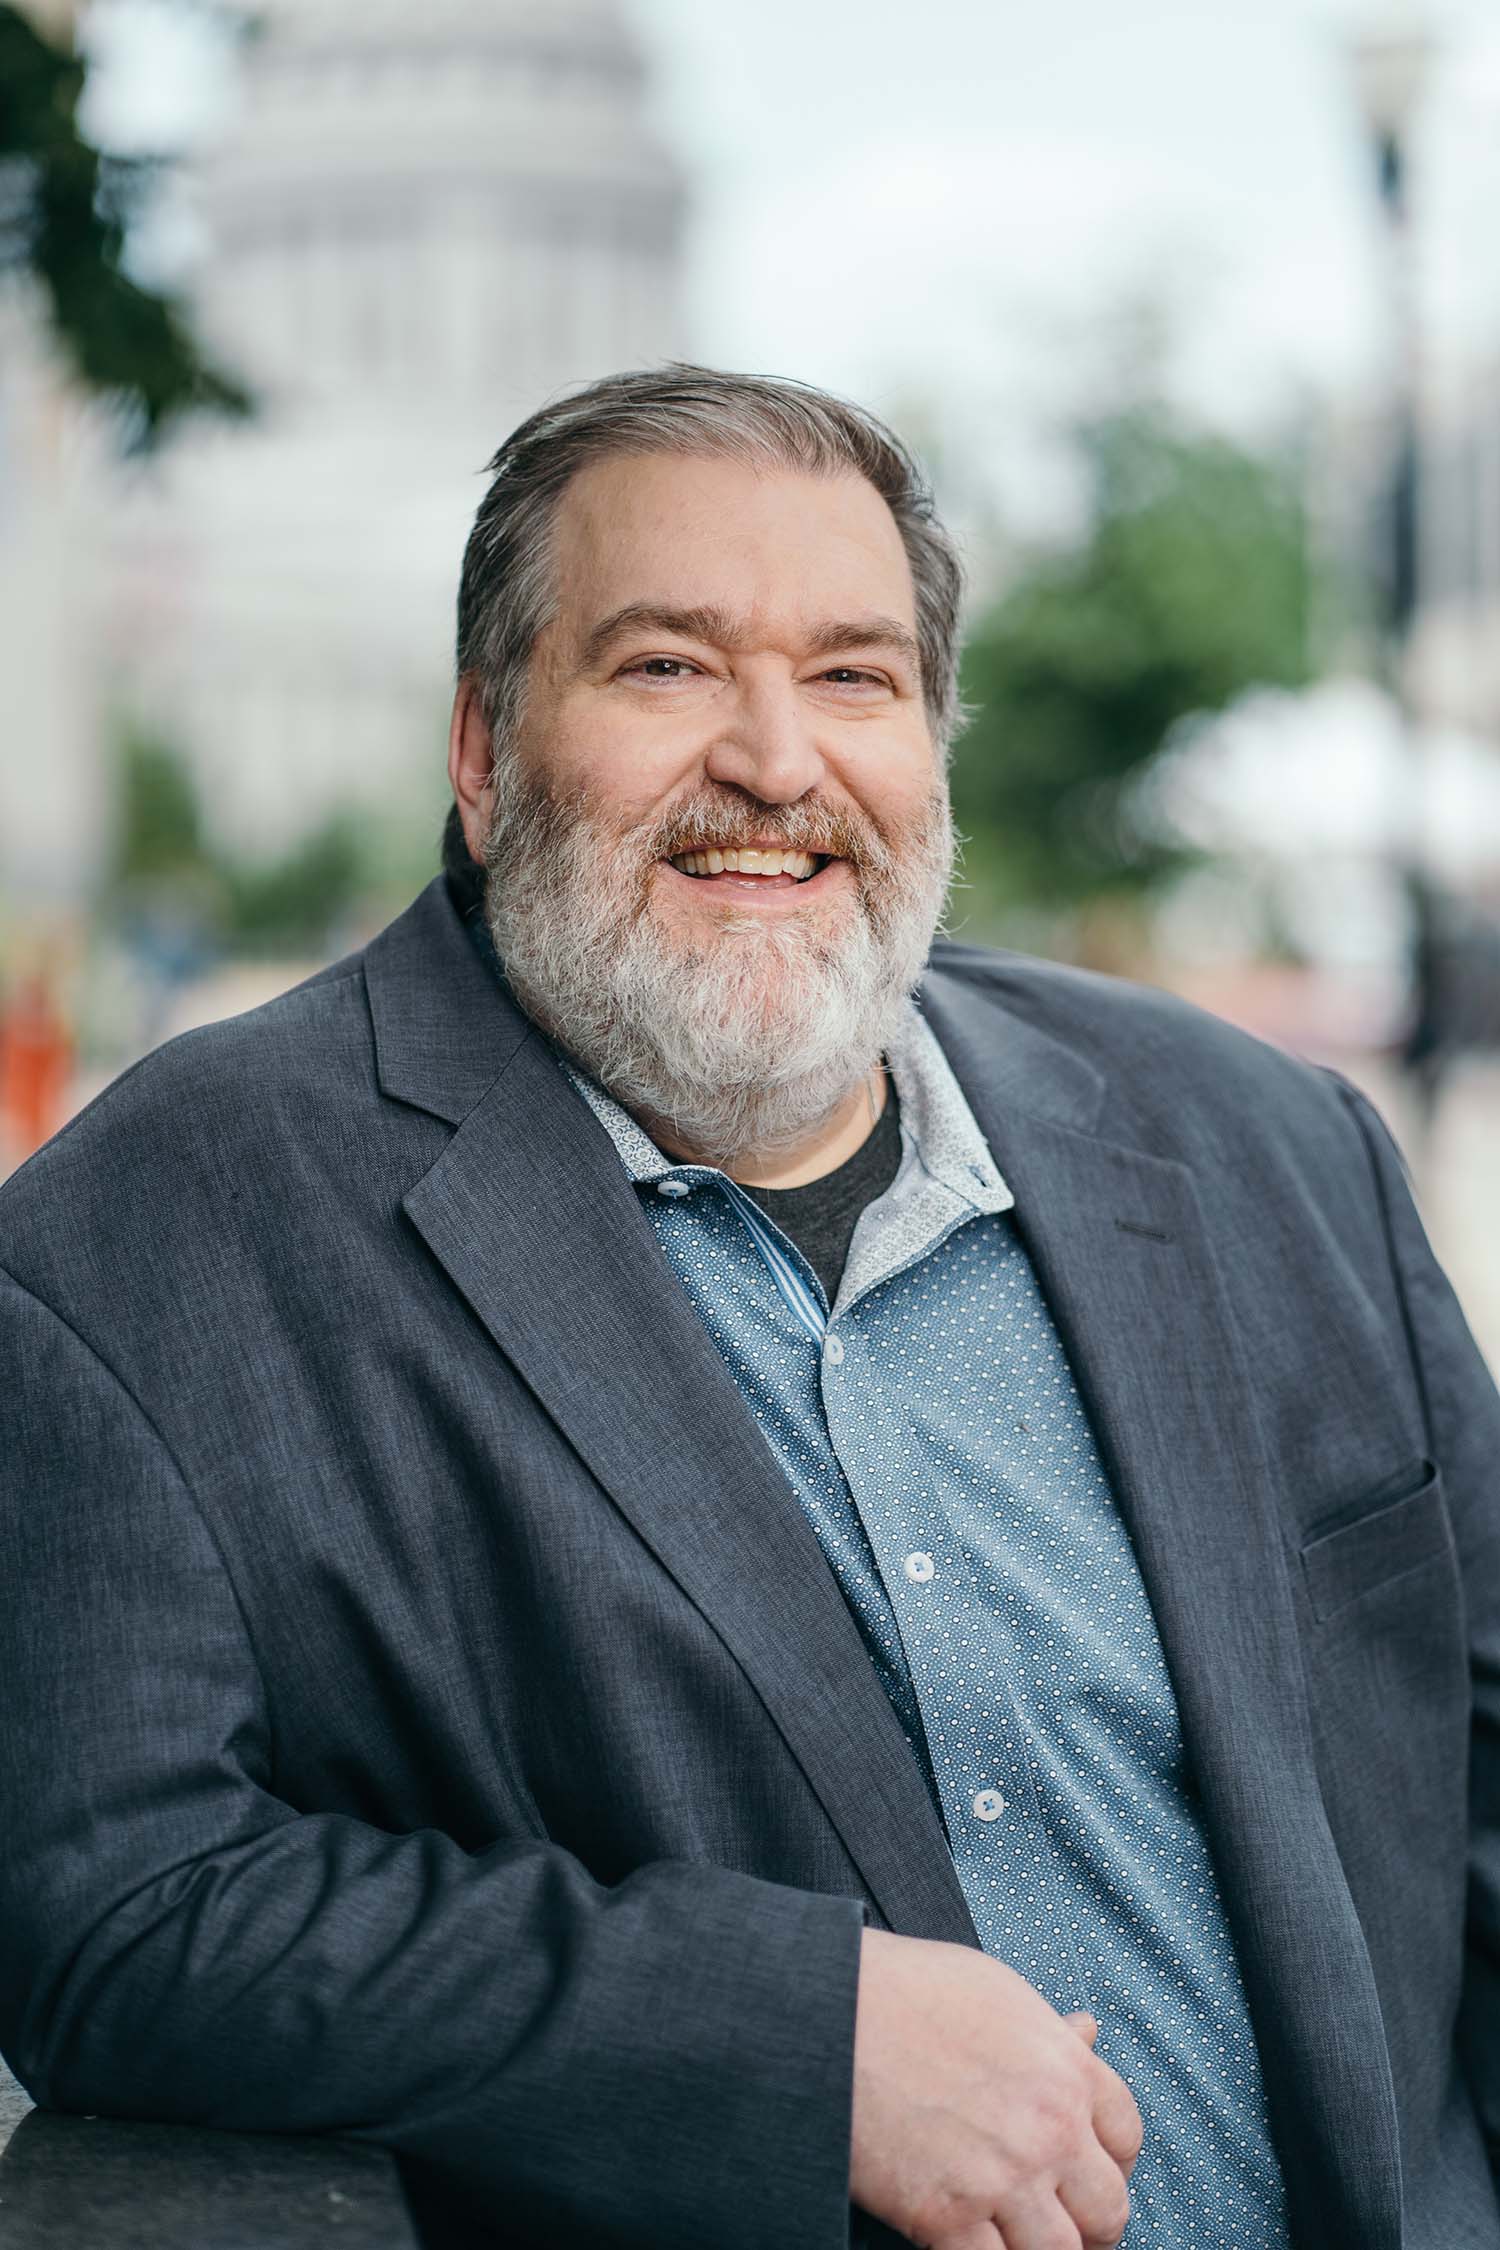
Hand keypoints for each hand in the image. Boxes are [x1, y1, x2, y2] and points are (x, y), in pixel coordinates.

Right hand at [849, 1930, 1142, 2249]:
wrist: (829, 2008)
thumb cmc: (906, 1989)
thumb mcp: (995, 1992)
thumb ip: (1047, 2031)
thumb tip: (1087, 2034)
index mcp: (1065, 2069)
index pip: (1126, 2138)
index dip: (1112, 2162)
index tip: (1086, 2171)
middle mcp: (1048, 2129)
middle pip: (1109, 2211)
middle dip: (1090, 2224)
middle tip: (1061, 2223)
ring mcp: (1000, 2178)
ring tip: (1015, 2240)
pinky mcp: (945, 2217)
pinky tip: (965, 2243)